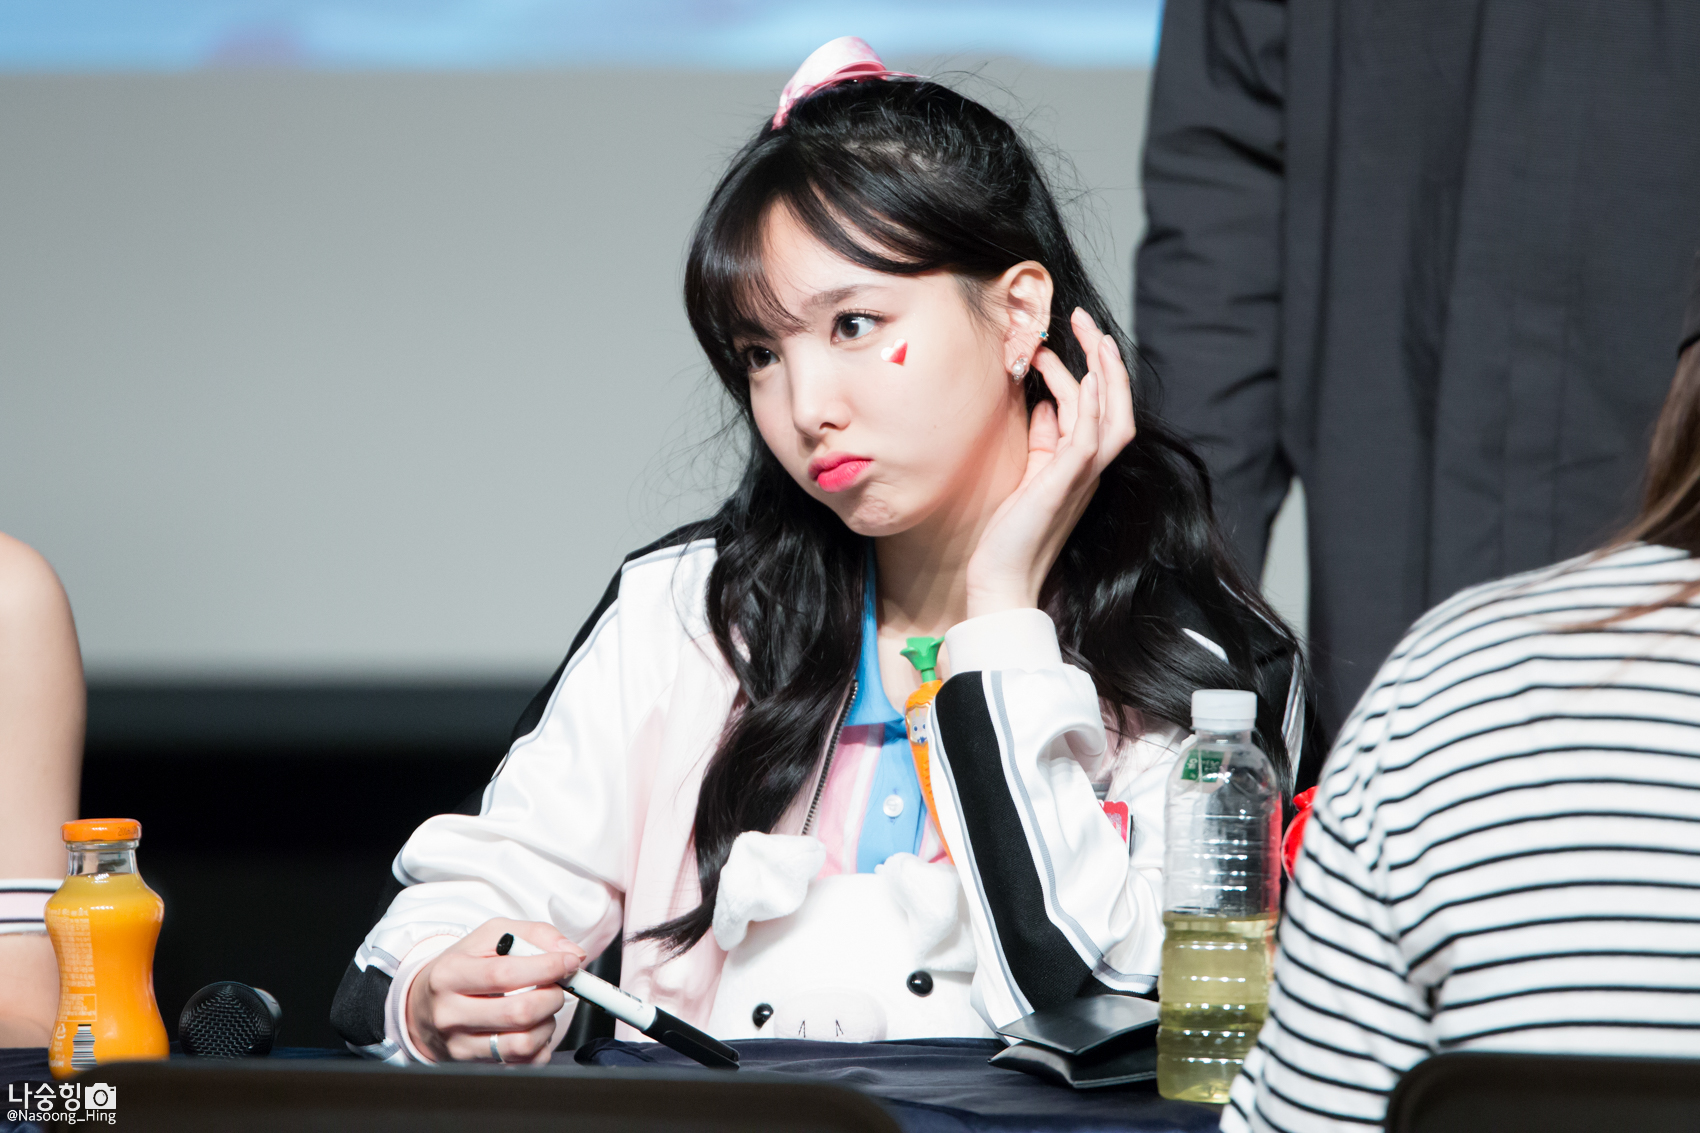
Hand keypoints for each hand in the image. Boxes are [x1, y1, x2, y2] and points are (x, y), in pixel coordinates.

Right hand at [406, 918, 585, 1063]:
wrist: (424, 1005)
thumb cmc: (464, 966)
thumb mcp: (490, 936)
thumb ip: (535, 935)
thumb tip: (572, 953)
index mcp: (450, 974)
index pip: (504, 974)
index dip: (546, 968)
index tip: (568, 962)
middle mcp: (450, 1013)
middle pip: (518, 1013)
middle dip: (553, 996)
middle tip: (557, 986)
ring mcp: (460, 1044)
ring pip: (523, 1043)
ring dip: (548, 1023)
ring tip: (542, 1007)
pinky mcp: (473, 1066)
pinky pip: (523, 1063)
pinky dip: (540, 1045)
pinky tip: (532, 1027)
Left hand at [964, 308, 1135, 616]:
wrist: (1001, 576)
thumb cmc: (1009, 530)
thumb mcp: (1028, 472)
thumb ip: (1042, 439)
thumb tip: (1045, 403)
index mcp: (1081, 465)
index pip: (1099, 408)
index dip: (1091, 370)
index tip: (1066, 339)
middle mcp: (1090, 469)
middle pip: (1116, 405)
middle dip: (1105, 359)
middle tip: (1085, 321)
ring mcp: (1082, 477)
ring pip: (1112, 416)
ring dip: (1103, 373)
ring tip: (1087, 336)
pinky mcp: (1065, 484)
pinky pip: (1090, 438)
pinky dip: (1090, 405)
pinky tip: (1080, 378)